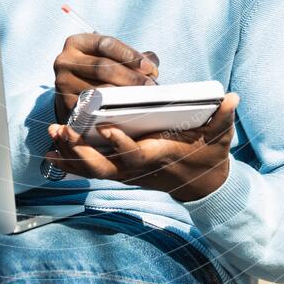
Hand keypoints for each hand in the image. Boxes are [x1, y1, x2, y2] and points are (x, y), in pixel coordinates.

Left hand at [44, 92, 239, 201]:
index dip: (120, 145)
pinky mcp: (120, 171)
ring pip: (94, 169)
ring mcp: (128, 173)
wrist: (203, 185)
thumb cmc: (209, 156)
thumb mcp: (221, 137)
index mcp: (159, 157)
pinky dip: (71, 162)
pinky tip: (51, 150)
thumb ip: (223, 118)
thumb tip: (231, 98)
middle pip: (105, 167)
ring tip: (52, 134)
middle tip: (63, 133)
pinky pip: (91, 169)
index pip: (136, 156)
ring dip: (71, 155)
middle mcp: (139, 169)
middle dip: (82, 153)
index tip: (105, 128)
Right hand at [52, 32, 159, 122]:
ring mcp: (62, 83)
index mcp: (76, 42)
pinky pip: (91, 109)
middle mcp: (65, 60)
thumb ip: (129, 56)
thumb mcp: (108, 56)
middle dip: (130, 77)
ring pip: (98, 89)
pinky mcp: (64, 104)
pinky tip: (125, 114)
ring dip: (124, 96)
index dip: (129, 55)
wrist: (72, 91)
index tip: (149, 68)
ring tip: (143, 99)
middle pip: (102, 67)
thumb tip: (153, 60)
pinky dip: (110, 112)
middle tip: (150, 86)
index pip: (106, 44)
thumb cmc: (96, 70)